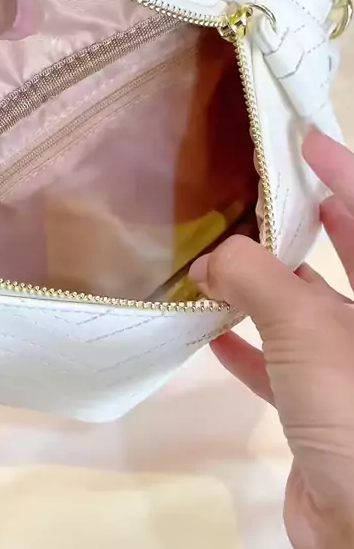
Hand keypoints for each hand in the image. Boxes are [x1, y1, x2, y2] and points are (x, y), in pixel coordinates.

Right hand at [190, 130, 353, 548]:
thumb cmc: (353, 409)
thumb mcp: (306, 328)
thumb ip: (255, 279)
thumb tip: (212, 256)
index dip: (342, 170)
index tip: (304, 138)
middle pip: (342, 258)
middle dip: (301, 224)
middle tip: (254, 191)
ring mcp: (348, 370)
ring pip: (304, 312)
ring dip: (261, 289)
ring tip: (216, 260)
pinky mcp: (322, 411)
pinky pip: (281, 365)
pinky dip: (248, 347)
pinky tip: (209, 332)